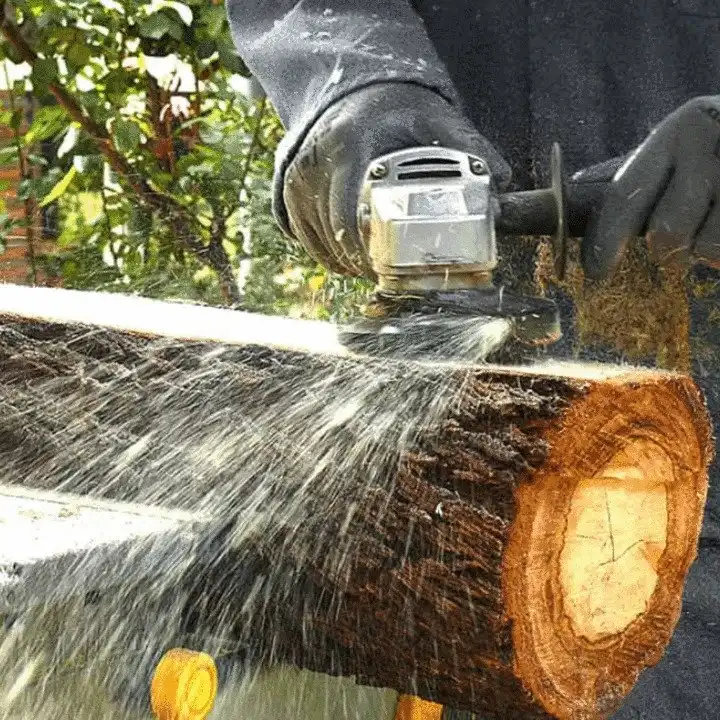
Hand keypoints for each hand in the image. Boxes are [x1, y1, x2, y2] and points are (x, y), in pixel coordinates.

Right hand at [282, 83, 510, 277]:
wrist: (352, 95)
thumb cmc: (396, 111)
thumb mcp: (435, 120)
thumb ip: (468, 149)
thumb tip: (500, 182)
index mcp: (351, 145)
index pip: (353, 216)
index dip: (374, 251)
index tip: (398, 268)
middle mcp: (316, 164)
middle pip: (337, 236)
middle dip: (368, 263)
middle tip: (395, 277)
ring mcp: (299, 182)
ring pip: (322, 245)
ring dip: (352, 264)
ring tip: (379, 268)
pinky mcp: (290, 196)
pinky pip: (310, 242)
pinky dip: (333, 257)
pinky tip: (356, 258)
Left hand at [581, 96, 719, 279]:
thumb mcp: (682, 147)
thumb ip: (642, 174)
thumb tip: (582, 190)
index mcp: (675, 133)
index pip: (624, 195)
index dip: (604, 242)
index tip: (596, 272)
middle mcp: (710, 145)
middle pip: (665, 233)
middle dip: (665, 248)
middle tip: (674, 241)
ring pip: (707, 249)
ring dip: (708, 250)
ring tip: (719, 222)